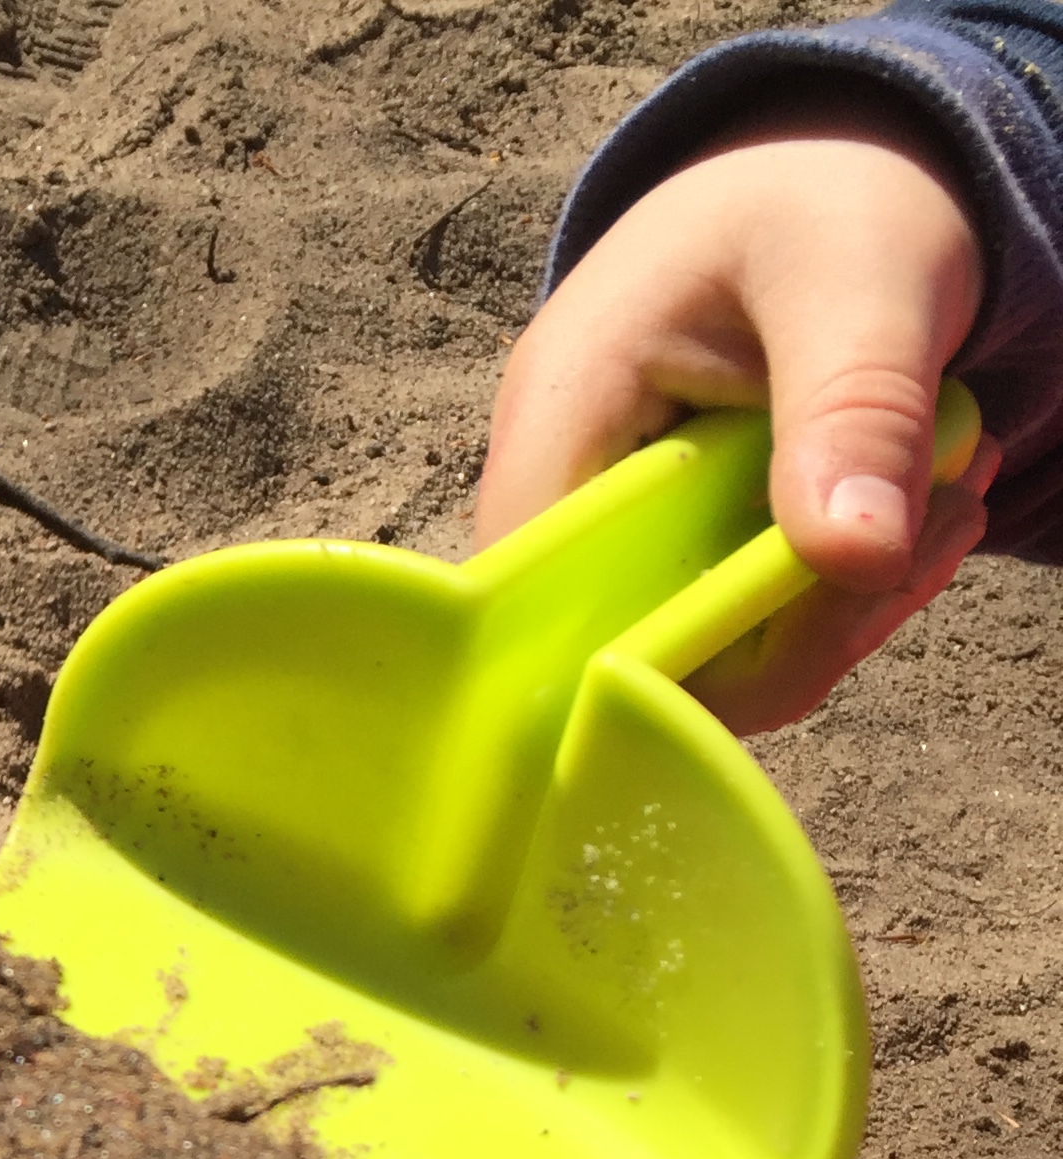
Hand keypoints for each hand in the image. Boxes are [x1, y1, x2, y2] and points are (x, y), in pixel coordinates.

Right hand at [479, 92, 997, 731]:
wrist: (834, 173)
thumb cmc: (826, 200)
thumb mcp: (859, 277)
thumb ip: (857, 409)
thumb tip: (857, 557)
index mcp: (560, 412)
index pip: (539, 600)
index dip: (634, 659)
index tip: (788, 628)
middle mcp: (561, 489)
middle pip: (621, 654)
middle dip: (786, 634)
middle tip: (924, 540)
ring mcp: (618, 532)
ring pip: (698, 659)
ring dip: (830, 618)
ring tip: (943, 503)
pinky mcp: (676, 553)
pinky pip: (738, 633)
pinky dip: (834, 600)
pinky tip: (913, 516)